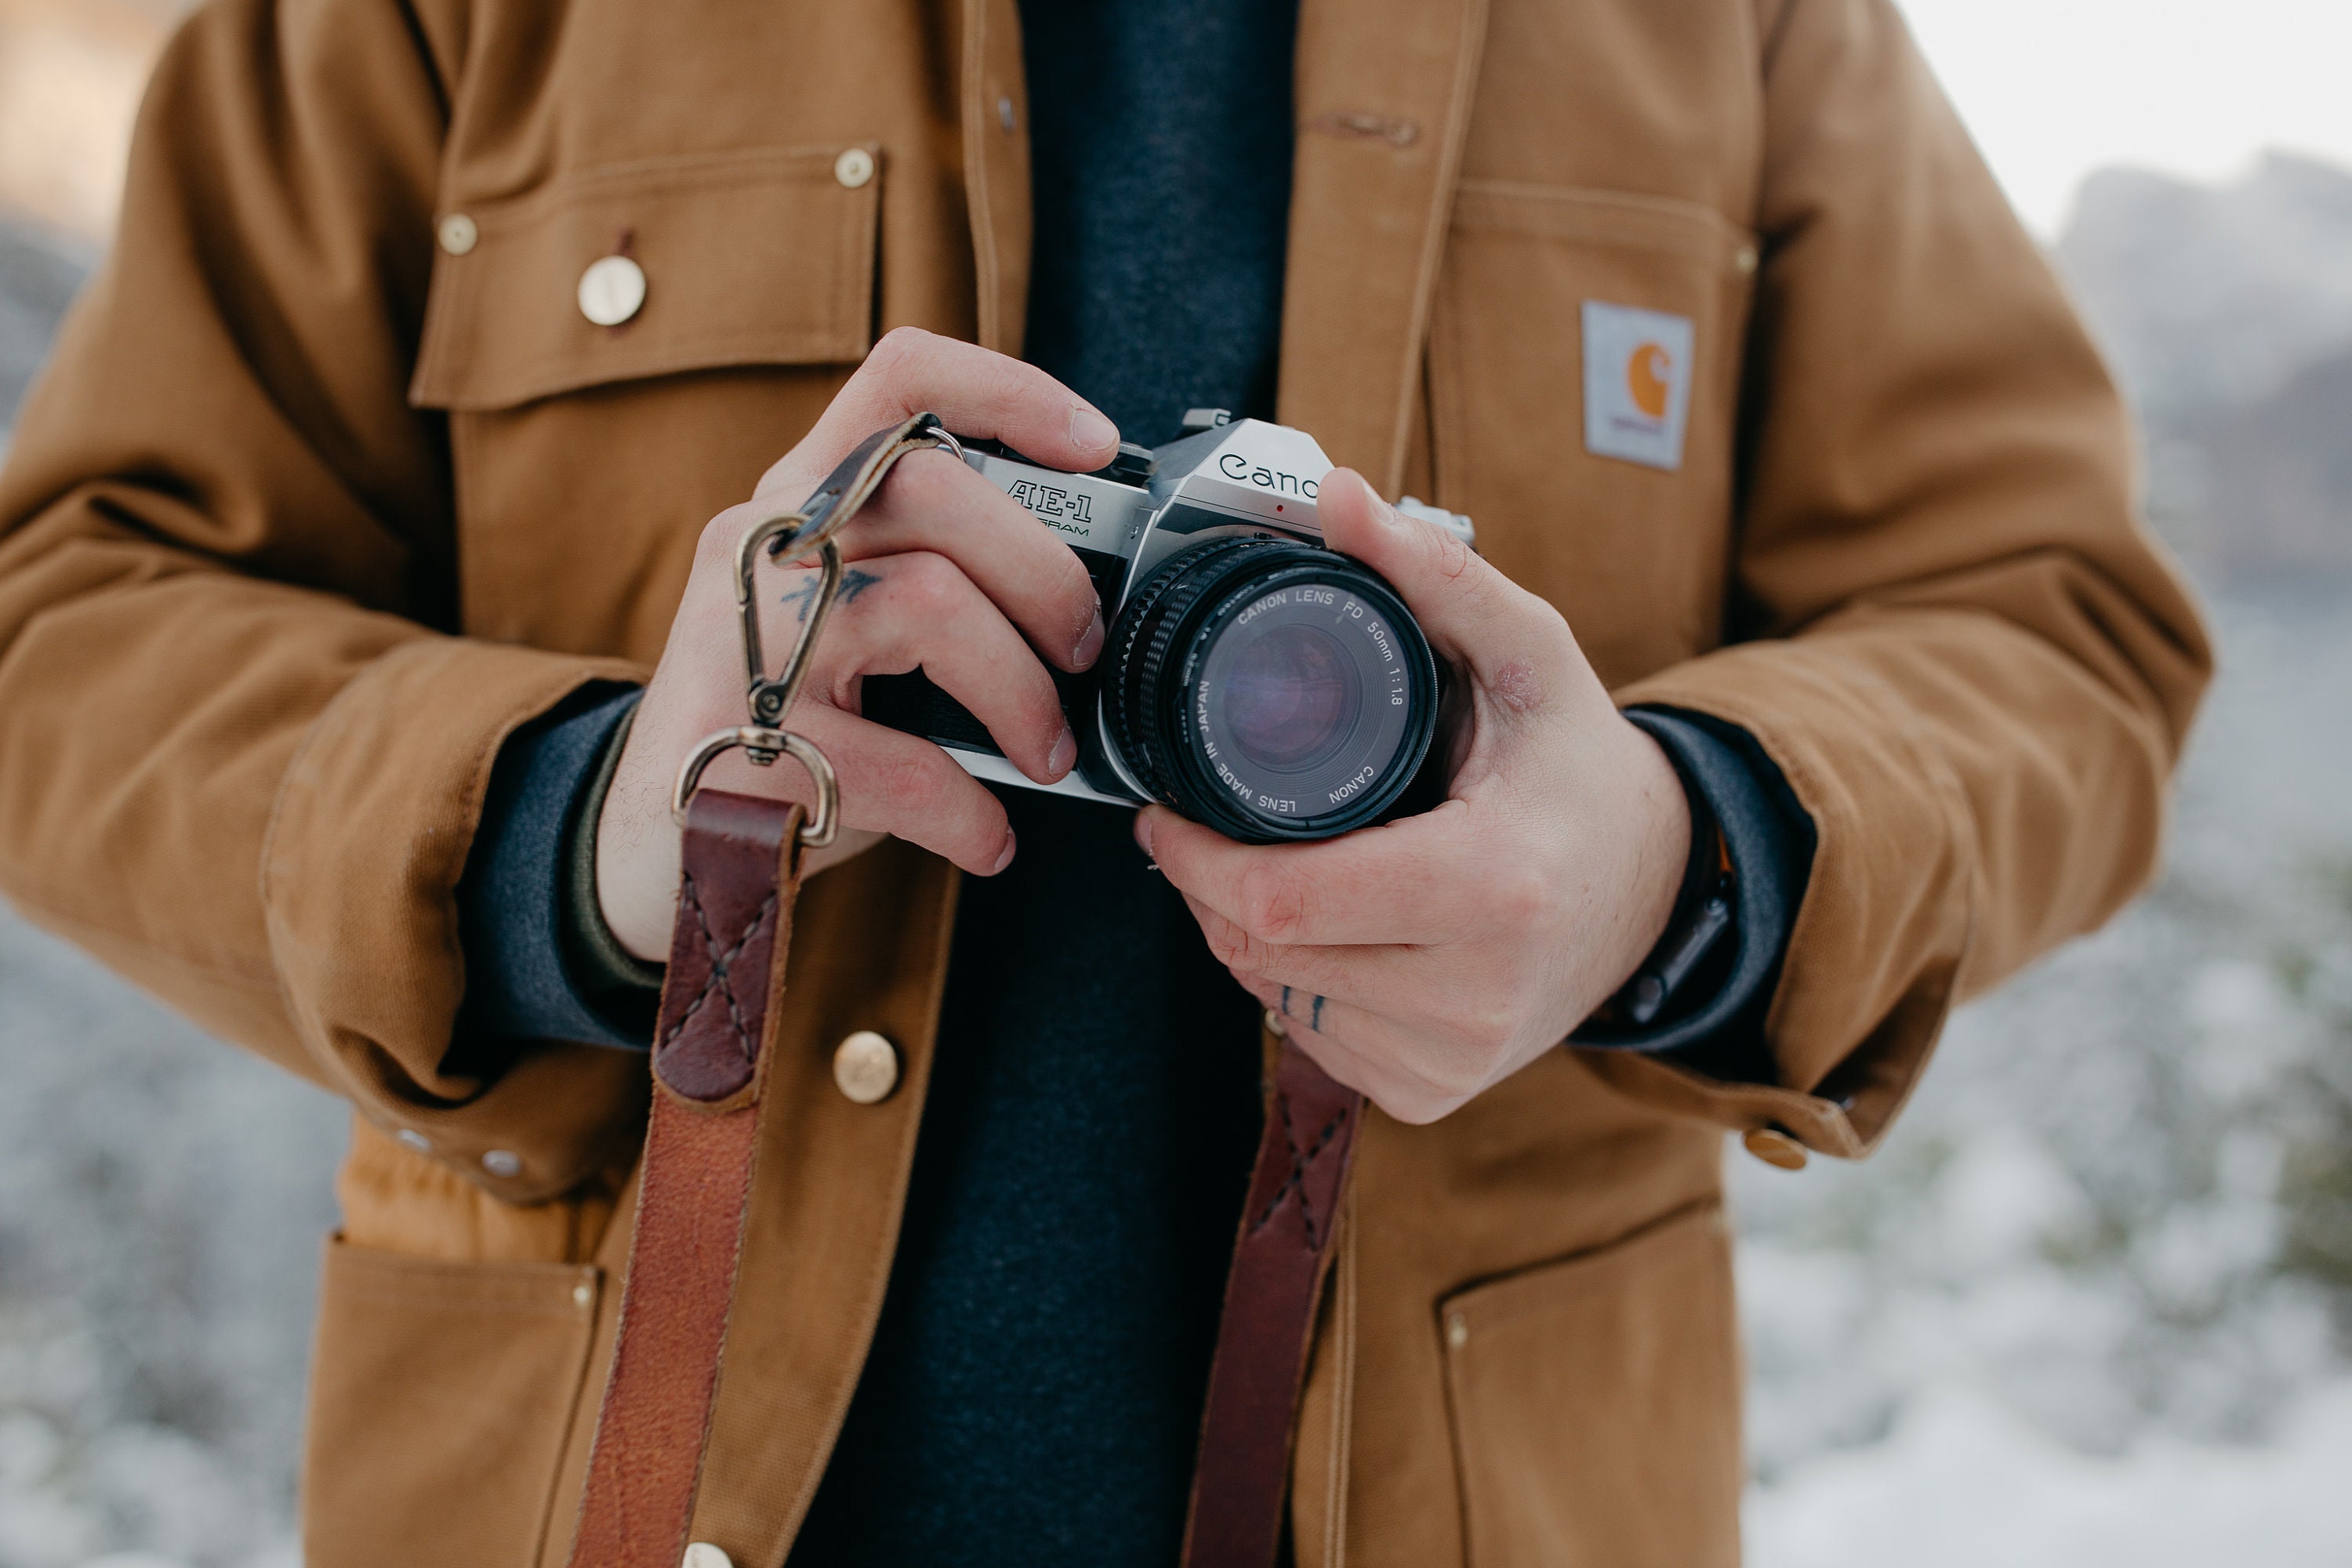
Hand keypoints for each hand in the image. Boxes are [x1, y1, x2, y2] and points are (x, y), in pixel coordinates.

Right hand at [596, 327, 1119, 960]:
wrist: (653, 841)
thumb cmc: (782, 722)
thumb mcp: (841, 620)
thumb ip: (929, 572)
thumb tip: (1086, 603)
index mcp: (801, 500)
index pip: (898, 381)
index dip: (1009, 390)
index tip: (1095, 445)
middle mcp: (764, 544)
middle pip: (937, 489)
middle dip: (1046, 577)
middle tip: (1081, 652)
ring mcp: (744, 637)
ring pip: (932, 604)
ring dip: (1021, 694)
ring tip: (1043, 755)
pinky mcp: (744, 743)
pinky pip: (907, 765)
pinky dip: (971, 812)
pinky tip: (985, 836)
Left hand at [1138, 469, 1692, 1123]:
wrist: (1660, 889)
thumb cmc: (1583, 768)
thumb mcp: (1528, 656)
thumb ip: (1432, 574)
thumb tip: (1336, 498)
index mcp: (1494, 887)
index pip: (1281, 902)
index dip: (1196, 859)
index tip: (1166, 814)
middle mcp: (1477, 993)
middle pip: (1264, 954)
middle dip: (1210, 891)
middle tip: (1208, 832)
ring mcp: (1458, 1057)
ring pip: (1276, 1002)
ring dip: (1246, 938)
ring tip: (1279, 870)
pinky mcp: (1437, 1093)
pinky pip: (1313, 1042)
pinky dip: (1294, 986)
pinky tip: (1331, 932)